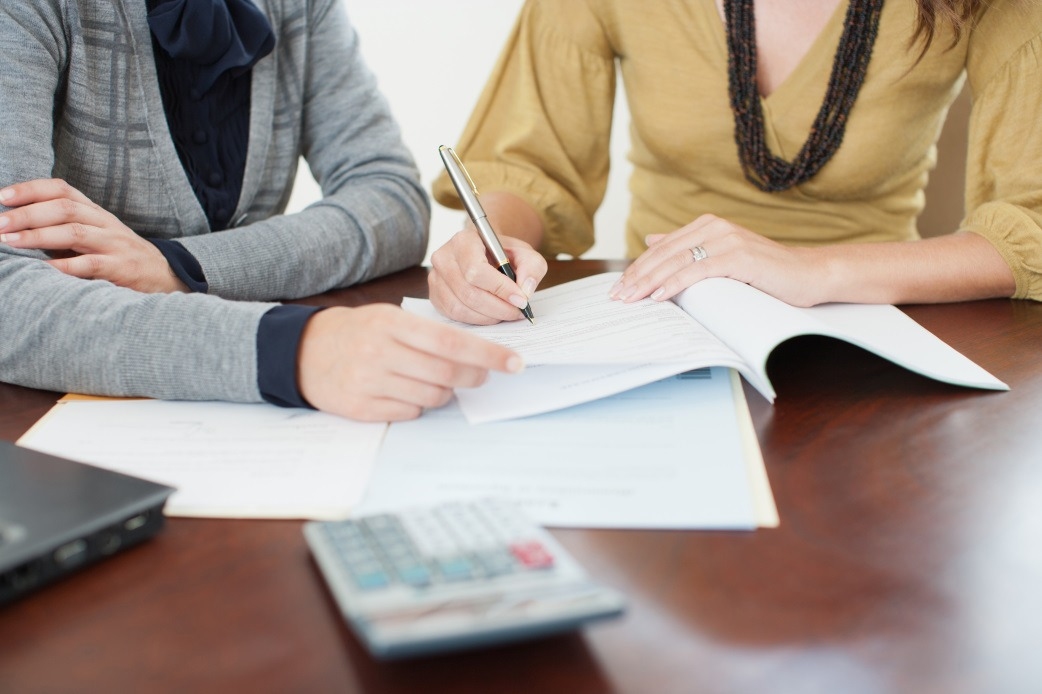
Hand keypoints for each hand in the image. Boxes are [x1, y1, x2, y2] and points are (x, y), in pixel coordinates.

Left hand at [0, 179, 186, 292]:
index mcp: (95, 211)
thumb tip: (15, 228)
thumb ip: (63, 228)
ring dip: (37, 236)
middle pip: (64, 208)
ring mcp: (115, 245)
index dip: (30, 189)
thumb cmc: (119, 257)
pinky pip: (89, 265)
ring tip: (8, 241)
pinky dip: (63, 266)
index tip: (2, 197)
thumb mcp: (94, 235)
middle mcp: (105, 223)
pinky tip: (43, 269)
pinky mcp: (122, 268)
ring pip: (74, 232)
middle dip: (26, 214)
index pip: (61, 189)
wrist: (166, 277)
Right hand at [297, 304, 523, 421]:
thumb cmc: (359, 332)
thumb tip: (477, 356)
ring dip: (446, 393)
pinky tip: (408, 392)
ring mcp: (368, 382)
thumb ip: (428, 334)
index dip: (487, 354)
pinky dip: (419, 405)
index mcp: (391, 324)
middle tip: (480, 376)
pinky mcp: (361, 408)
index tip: (514, 363)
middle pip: (445, 373)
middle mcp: (379, 352)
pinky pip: (409, 412)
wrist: (305, 351)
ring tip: (438, 382)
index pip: (451, 341)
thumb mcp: (389, 319)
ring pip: (431, 396)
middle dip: (473, 376)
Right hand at [428, 226, 547, 324]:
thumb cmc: (504, 254)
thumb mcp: (525, 254)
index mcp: (464, 240)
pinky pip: (454, 316)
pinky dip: (477, 320)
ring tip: (507, 313)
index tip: (521, 299)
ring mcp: (435, 278)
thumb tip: (525, 290)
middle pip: (469, 293)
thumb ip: (532, 267)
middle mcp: (444, 257)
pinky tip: (491, 315)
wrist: (487, 254)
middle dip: (498, 307)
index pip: (476, 270)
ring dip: (489, 317)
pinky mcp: (436, 296)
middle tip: (517, 311)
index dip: (500, 289)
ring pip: (461, 308)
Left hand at [609, 214, 827, 306]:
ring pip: (677, 261)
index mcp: (707, 226)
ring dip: (650, 282)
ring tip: (632, 299)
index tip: (620, 287)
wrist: (807, 275)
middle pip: (664, 254)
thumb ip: (688, 247)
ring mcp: (727, 239)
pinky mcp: (738, 256)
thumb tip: (652, 239)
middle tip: (618, 296)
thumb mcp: (721, 257)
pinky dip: (676, 283)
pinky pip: (698, 270)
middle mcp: (714, 227)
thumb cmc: (765, 272)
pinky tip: (660, 296)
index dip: (638, 268)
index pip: (662, 248)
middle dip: (638, 276)